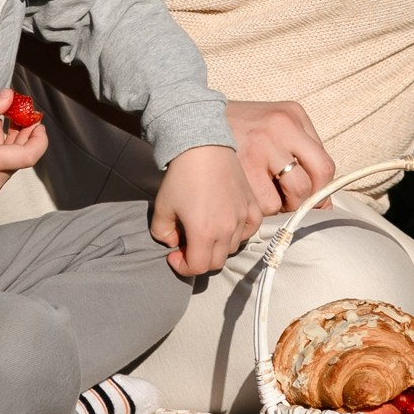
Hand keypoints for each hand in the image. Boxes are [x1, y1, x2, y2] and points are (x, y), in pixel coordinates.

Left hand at [152, 142, 263, 277]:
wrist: (202, 145)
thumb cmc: (181, 176)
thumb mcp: (161, 207)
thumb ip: (162, 233)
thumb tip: (174, 242)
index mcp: (203, 233)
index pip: (198, 268)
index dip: (183, 267)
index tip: (174, 254)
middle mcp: (226, 229)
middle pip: (216, 261)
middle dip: (199, 259)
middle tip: (188, 244)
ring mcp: (242, 216)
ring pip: (233, 247)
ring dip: (218, 246)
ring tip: (206, 231)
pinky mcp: (251, 203)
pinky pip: (251, 228)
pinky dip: (241, 232)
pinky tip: (229, 224)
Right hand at [226, 97, 334, 216]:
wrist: (196, 117)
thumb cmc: (239, 127)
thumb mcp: (274, 123)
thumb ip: (299, 151)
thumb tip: (321, 198)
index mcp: (292, 115)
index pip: (324, 165)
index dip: (321, 191)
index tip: (313, 202)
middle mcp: (281, 127)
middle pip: (312, 181)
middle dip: (303, 201)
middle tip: (288, 202)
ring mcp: (262, 146)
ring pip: (291, 195)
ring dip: (280, 206)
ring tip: (265, 197)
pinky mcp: (244, 166)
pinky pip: (266, 203)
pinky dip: (260, 208)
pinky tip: (249, 197)